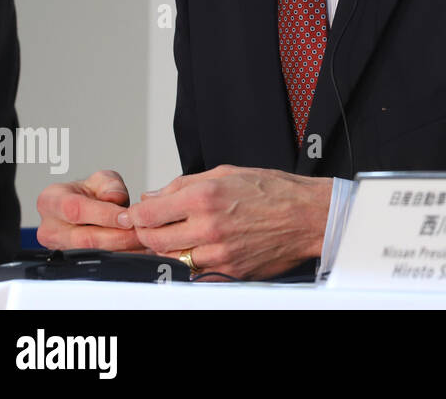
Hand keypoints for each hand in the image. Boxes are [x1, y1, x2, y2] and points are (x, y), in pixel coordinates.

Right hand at [36, 169, 144, 251]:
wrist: (80, 208)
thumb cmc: (88, 193)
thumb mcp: (100, 180)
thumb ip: (109, 185)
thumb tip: (115, 198)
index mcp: (51, 201)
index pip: (76, 209)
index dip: (104, 215)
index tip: (127, 217)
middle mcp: (49, 228)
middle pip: (84, 238)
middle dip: (117, 237)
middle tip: (141, 232)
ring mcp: (58, 248)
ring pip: (91, 253)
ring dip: (121, 249)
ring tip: (142, 241)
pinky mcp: (70, 261)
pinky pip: (97, 261)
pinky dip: (120, 256)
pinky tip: (136, 251)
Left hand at [127, 165, 331, 279]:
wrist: (309, 216)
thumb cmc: (275, 191)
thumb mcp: (228, 173)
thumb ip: (185, 184)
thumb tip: (155, 196)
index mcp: (205, 197)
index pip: (148, 213)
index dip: (137, 214)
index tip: (137, 214)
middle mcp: (208, 226)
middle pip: (153, 239)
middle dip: (147, 233)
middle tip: (153, 227)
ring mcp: (218, 253)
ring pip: (171, 259)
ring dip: (168, 250)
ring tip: (180, 237)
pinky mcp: (229, 272)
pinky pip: (195, 272)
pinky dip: (191, 263)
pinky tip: (199, 250)